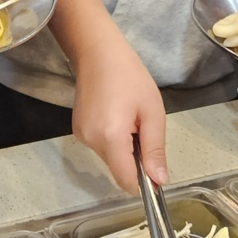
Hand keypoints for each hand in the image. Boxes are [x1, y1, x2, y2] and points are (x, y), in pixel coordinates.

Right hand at [68, 28, 167, 191]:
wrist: (97, 53)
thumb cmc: (130, 77)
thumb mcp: (152, 112)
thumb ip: (155, 149)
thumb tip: (160, 181)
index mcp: (111, 137)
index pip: (126, 180)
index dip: (144, 184)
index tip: (157, 173)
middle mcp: (91, 142)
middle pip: (119, 170)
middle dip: (135, 161)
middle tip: (144, 129)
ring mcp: (81, 136)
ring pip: (110, 159)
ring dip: (124, 150)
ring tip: (129, 119)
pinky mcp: (78, 130)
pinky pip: (101, 147)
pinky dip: (113, 141)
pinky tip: (116, 117)